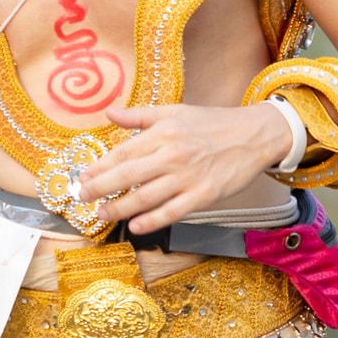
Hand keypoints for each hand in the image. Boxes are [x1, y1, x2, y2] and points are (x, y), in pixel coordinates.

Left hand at [79, 102, 294, 237]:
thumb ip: (139, 115)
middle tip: (82, 198)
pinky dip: (152, 221)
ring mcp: (188, 178)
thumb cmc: (213, 123)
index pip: (123, 152)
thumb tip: (108, 113)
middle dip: (100, 189)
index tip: (83, 177)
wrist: (254, 135)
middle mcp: (172, 155)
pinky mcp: (203, 196)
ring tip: (102, 213)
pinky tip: (135, 226)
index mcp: (163, 133)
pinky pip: (172, 212)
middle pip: (128, 176)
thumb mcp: (175, 111)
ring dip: (120, 208)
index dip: (99, 167)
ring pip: (146, 197)